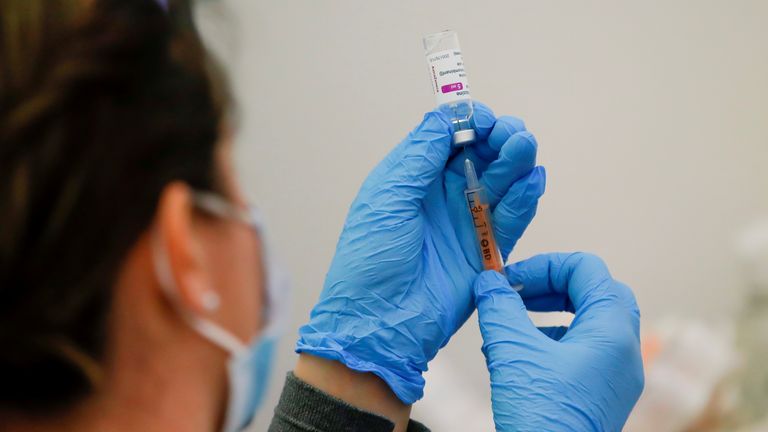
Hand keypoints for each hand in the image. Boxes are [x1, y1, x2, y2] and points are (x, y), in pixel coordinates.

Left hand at [297, 103, 545, 402]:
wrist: (380, 323)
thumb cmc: (370, 260)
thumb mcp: (387, 198)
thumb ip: (419, 156)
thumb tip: (444, 116)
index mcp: (412, 178)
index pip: (447, 137)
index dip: (467, 122)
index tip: (482, 118)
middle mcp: (441, 195)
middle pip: (480, 154)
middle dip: (498, 137)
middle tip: (510, 134)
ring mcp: (466, 222)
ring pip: (501, 181)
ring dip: (515, 161)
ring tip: (524, 146)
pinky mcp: (487, 249)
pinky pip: (512, 218)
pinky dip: (525, 198)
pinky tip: (532, 179)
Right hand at [474, 253, 643, 431]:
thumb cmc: (540, 414)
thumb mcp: (511, 351)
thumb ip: (499, 307)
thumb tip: (489, 281)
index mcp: (611, 331)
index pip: (587, 270)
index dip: (545, 265)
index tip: (510, 279)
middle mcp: (624, 350)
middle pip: (595, 292)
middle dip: (551, 287)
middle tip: (516, 294)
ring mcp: (617, 375)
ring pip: (589, 322)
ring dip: (549, 313)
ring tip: (510, 324)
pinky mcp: (602, 394)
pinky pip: (583, 351)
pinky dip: (552, 341)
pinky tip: (517, 355)